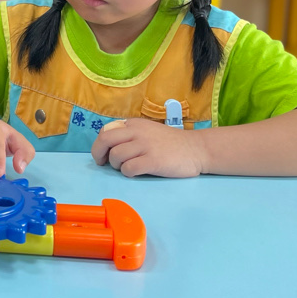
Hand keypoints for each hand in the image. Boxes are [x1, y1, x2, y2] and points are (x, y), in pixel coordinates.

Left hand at [90, 118, 205, 177]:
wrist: (197, 149)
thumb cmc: (171, 143)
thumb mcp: (148, 131)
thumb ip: (130, 135)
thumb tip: (109, 147)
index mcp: (134, 124)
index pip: (106, 130)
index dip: (100, 144)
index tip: (103, 154)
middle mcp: (137, 132)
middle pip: (106, 140)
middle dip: (99, 154)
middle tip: (104, 164)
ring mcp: (145, 146)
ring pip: (116, 156)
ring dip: (117, 166)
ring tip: (127, 168)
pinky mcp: (153, 160)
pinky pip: (129, 168)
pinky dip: (128, 173)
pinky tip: (136, 173)